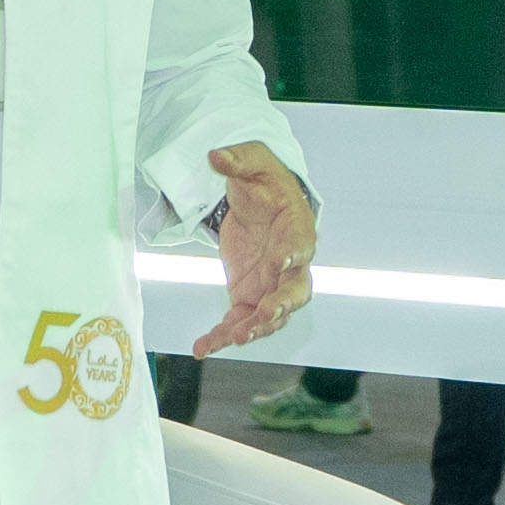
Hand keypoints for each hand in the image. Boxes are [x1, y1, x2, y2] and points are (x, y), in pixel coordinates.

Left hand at [198, 143, 317, 351]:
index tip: (280, 260)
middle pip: (295, 292)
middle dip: (281, 306)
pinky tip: (202, 348)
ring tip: (232, 339)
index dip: (293, 255)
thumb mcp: (253, 162)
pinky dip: (222, 337)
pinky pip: (239, 322)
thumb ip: (237, 160)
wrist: (261, 202)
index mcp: (297, 229)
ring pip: (271, 316)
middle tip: (264, 315)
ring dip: (254, 329)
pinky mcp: (249, 297)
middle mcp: (291, 265)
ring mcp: (271, 285)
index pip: (301, 246)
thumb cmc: (265, 182)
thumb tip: (215, 156)